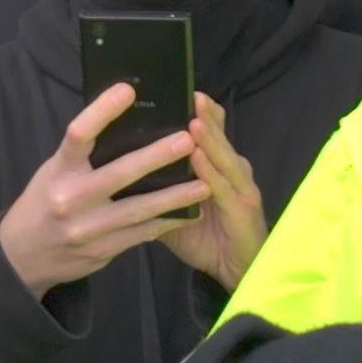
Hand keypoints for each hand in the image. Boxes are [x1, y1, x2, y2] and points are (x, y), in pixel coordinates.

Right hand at [0, 81, 206, 297]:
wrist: (24, 256)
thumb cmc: (44, 201)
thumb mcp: (54, 171)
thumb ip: (84, 154)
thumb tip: (128, 122)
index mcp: (58, 170)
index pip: (78, 134)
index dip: (102, 111)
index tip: (128, 90)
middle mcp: (71, 198)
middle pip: (118, 173)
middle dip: (156, 156)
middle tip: (188, 140)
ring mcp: (87, 228)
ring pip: (138, 209)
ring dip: (174, 196)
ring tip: (204, 183)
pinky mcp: (102, 251)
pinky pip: (141, 234)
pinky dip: (167, 222)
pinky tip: (190, 212)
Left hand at [153, 95, 268, 287]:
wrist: (234, 272)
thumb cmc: (202, 238)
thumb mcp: (173, 209)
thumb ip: (155, 188)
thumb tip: (118, 170)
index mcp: (216, 166)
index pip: (209, 132)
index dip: (199, 112)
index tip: (180, 90)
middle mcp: (231, 169)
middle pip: (218, 137)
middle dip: (204, 115)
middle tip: (190, 93)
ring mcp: (240, 187)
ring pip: (223, 157)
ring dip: (209, 138)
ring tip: (193, 118)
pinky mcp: (244, 208)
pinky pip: (224, 187)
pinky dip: (210, 171)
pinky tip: (198, 158)